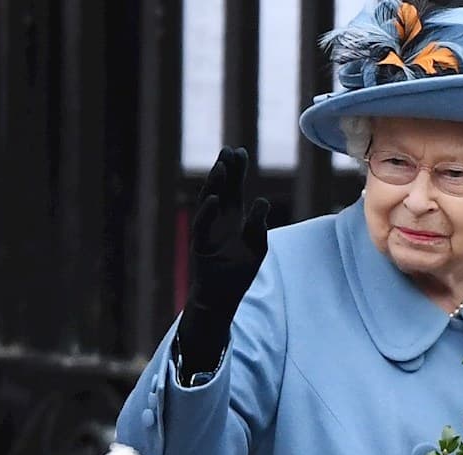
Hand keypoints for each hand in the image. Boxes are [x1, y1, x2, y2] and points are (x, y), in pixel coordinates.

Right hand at [177, 146, 268, 375]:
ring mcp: (207, 231)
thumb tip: (261, 200)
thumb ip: (259, 223)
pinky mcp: (200, 246)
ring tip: (221, 167)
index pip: (234, 189)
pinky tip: (214, 198)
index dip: (237, 171)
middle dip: (224, 170)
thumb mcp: (258, 246)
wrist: (223, 296)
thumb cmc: (240, 271)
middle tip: (228, 151)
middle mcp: (218, 220)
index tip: (240, 151)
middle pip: (221, 190)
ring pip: (208, 202)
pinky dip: (207, 212)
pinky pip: (202, 226)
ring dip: (214, 185)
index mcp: (233, 218)